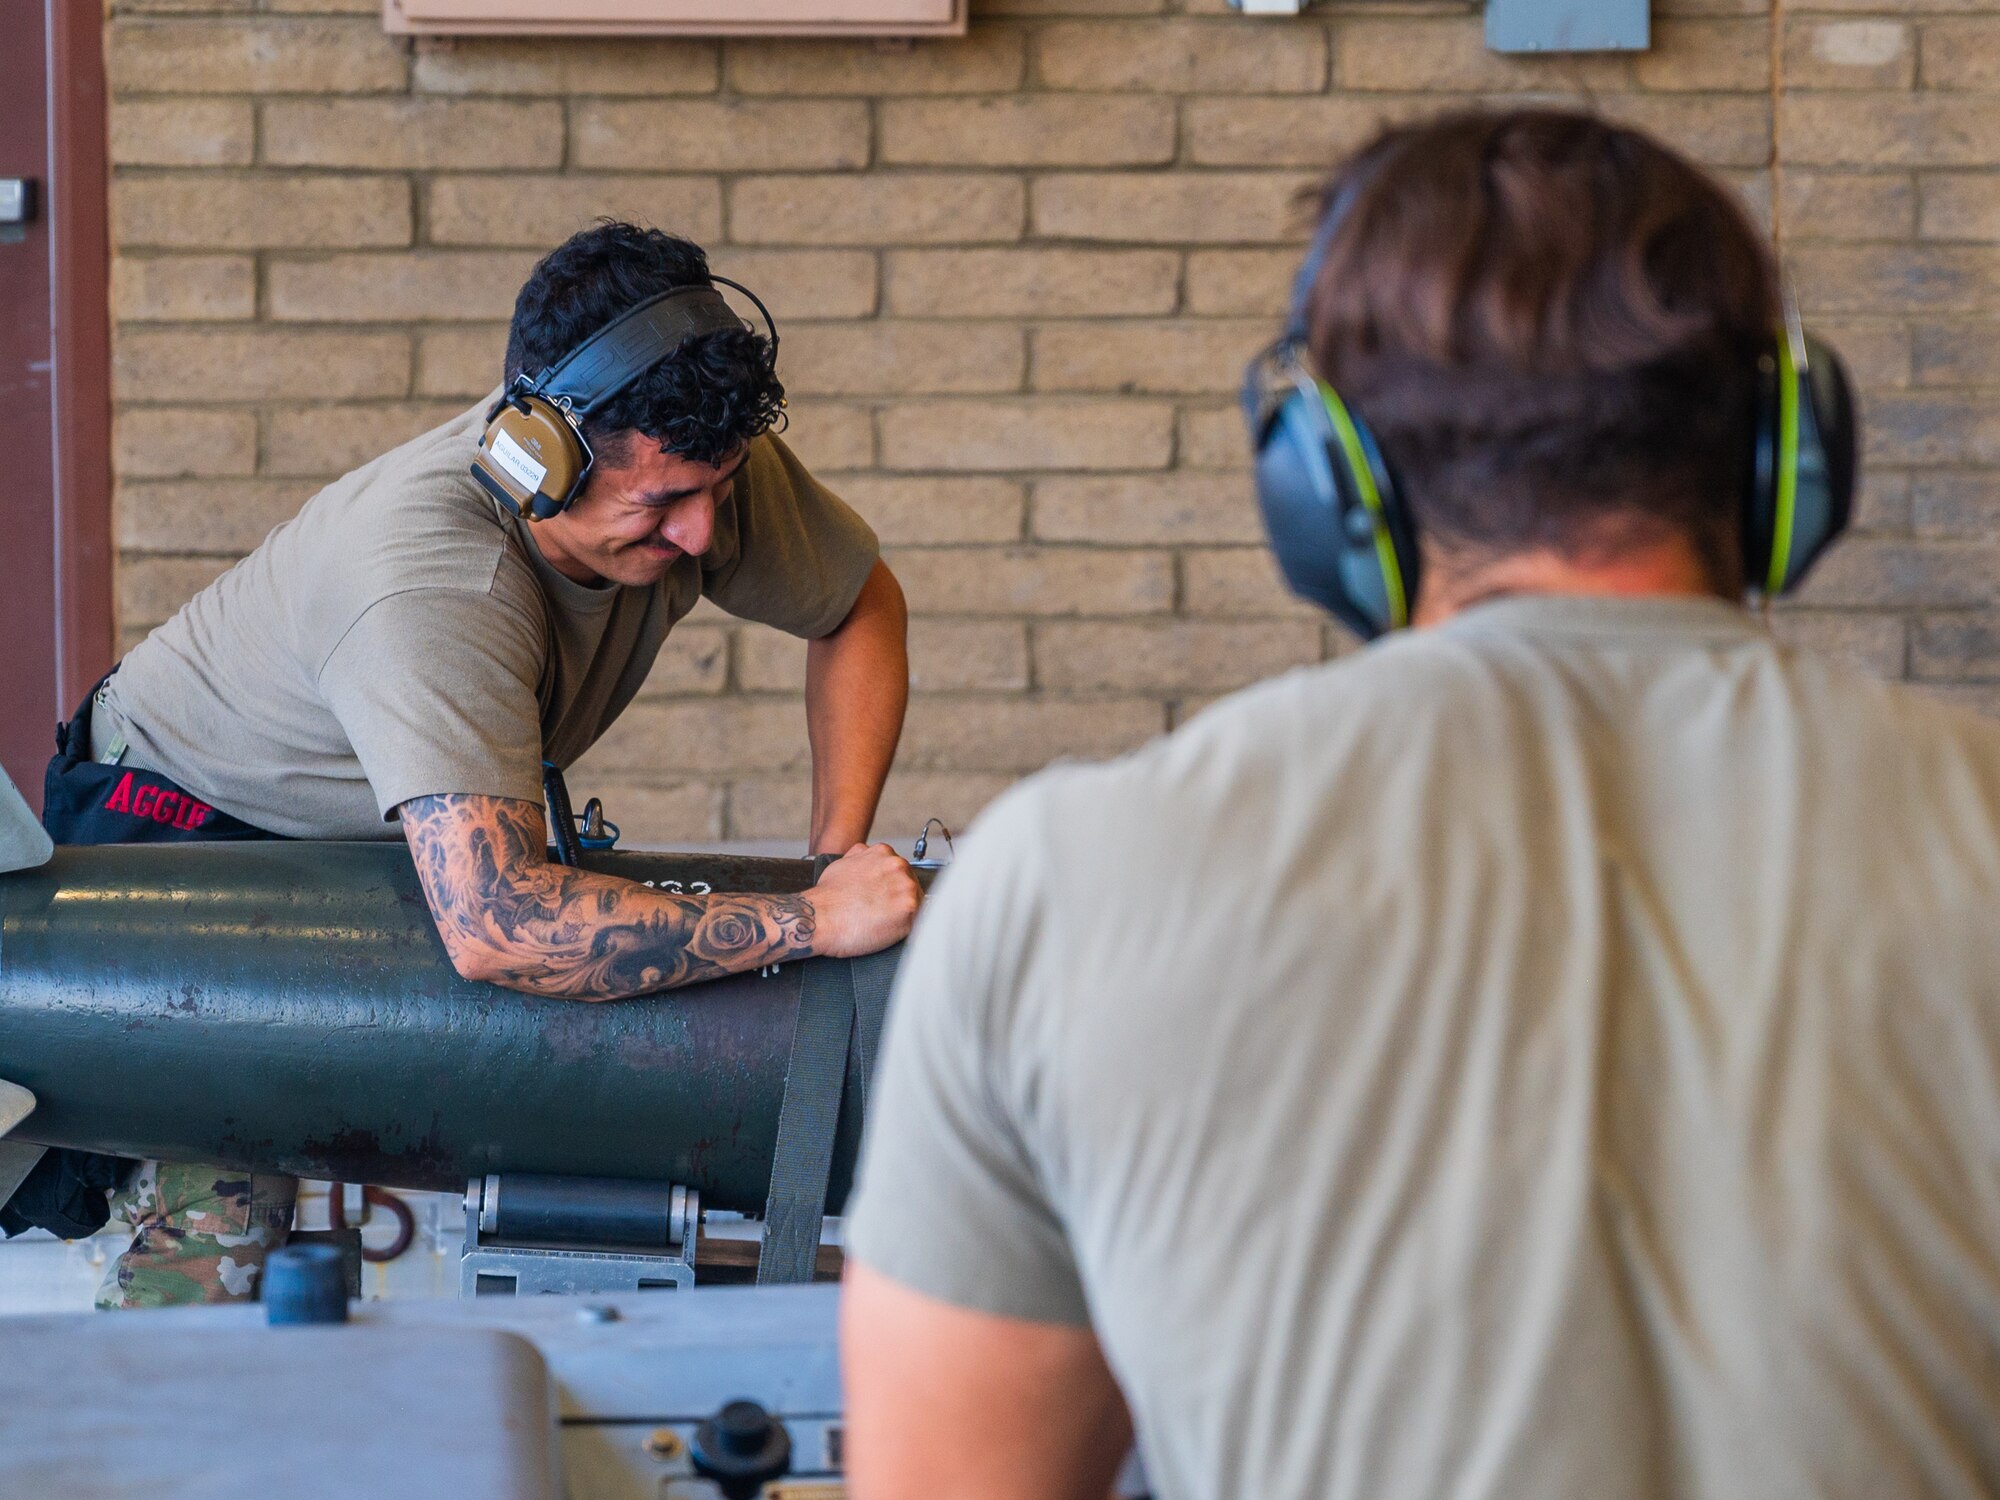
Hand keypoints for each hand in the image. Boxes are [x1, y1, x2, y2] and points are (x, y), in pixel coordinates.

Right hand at [809, 843, 921, 957]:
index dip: (892, 890)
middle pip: (912, 886)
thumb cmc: (827, 898)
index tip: (885, 901)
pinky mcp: (909, 908)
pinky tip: (890, 932)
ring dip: (905, 916)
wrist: (819, 917)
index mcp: (884, 853)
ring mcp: (906, 886)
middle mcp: (898, 865)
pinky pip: (919, 921)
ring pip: (918, 904)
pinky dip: (908, 929)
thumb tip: (866, 857)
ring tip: (883, 924)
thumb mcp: (842, 863)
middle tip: (883, 915)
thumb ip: (861, 857)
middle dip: (900, 901)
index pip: (900, 872)